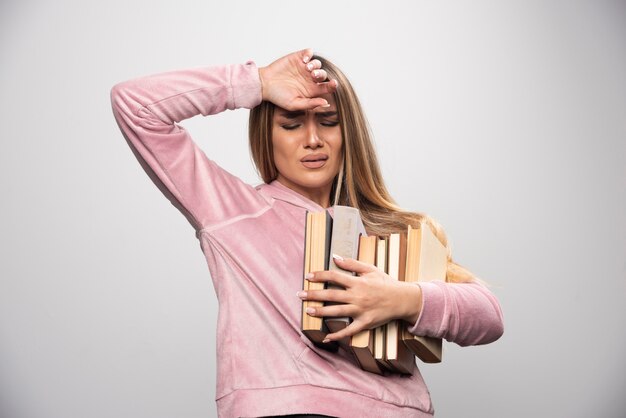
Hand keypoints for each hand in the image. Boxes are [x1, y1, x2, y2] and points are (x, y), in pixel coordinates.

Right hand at [258, 48, 338, 110]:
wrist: (264, 84)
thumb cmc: (278, 97)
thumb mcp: (294, 104)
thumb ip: (310, 104)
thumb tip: (326, 103)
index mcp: (312, 90)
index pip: (327, 87)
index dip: (332, 85)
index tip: (334, 84)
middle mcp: (310, 79)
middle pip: (323, 74)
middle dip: (321, 74)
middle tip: (313, 75)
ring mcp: (304, 67)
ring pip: (317, 63)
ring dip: (315, 65)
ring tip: (307, 68)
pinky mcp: (297, 58)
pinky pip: (309, 53)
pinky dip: (309, 54)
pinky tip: (304, 60)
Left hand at [298, 255, 422, 342]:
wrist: (402, 300)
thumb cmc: (385, 283)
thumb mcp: (370, 269)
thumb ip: (352, 263)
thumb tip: (335, 257)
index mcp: (357, 282)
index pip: (334, 277)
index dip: (320, 276)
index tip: (308, 276)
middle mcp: (357, 296)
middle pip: (331, 295)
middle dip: (314, 295)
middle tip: (300, 294)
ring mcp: (360, 311)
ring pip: (336, 312)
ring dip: (321, 312)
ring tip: (308, 311)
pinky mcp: (365, 323)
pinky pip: (349, 331)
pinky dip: (338, 335)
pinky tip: (326, 337)